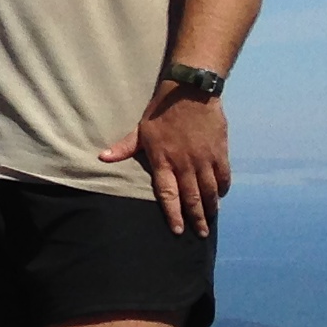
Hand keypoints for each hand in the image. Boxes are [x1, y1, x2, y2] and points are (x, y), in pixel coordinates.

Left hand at [104, 85, 231, 235]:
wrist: (190, 92)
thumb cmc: (161, 111)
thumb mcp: (140, 129)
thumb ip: (125, 148)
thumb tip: (102, 157)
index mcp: (164, 161)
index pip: (168, 194)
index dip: (173, 214)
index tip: (178, 230)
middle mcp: (185, 164)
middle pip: (192, 197)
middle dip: (196, 218)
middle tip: (199, 234)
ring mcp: (204, 159)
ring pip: (210, 190)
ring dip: (211, 207)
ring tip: (210, 220)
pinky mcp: (220, 152)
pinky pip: (224, 176)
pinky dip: (222, 188)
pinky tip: (220, 196)